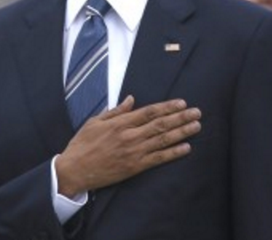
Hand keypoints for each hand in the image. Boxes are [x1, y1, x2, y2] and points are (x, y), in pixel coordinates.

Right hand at [54, 96, 200, 196]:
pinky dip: (173, 153)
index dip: (167, 107)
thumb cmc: (82, 145)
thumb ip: (115, 111)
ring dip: (182, 132)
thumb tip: (131, 99)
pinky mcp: (134, 167)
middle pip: (160, 124)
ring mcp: (133, 152)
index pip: (149, 112)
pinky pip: (158, 158)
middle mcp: (129, 136)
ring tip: (196, 126)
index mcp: (119, 123)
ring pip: (163, 140)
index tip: (182, 103)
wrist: (74, 170)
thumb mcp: (94, 122)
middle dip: (180, 117)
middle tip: (197, 112)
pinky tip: (186, 147)